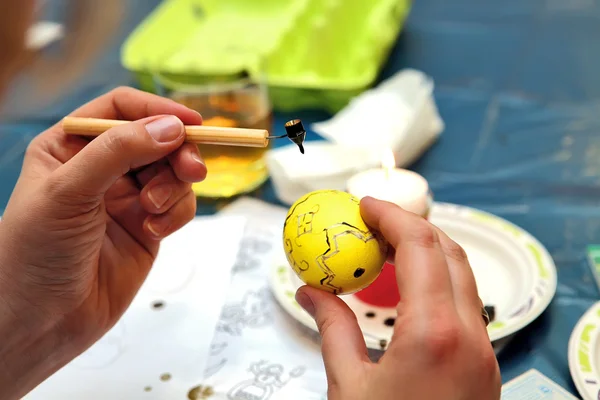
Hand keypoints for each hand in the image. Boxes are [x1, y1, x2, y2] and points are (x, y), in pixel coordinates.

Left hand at [0, 87, 205, 398]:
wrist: (41, 322)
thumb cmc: (35, 252)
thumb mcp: (69, 192)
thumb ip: (118, 152)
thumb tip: (172, 127)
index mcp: (71, 146)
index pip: (121, 110)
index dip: (157, 111)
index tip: (191, 123)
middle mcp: (102, 167)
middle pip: (156, 139)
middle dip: (176, 152)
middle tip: (192, 170)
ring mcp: (127, 197)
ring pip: (173, 172)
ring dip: (174, 188)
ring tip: (154, 212)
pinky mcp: (148, 226)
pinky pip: (178, 205)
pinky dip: (177, 214)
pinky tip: (156, 231)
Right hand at [295, 197, 500, 399]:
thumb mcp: (349, 387)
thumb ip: (332, 330)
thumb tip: (312, 293)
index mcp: (433, 335)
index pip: (419, 246)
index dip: (391, 216)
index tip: (365, 206)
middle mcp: (469, 337)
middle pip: (448, 252)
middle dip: (410, 226)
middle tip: (372, 223)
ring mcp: (483, 352)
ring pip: (462, 277)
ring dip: (426, 252)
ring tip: (385, 251)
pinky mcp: (484, 366)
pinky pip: (466, 305)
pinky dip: (438, 282)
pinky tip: (408, 289)